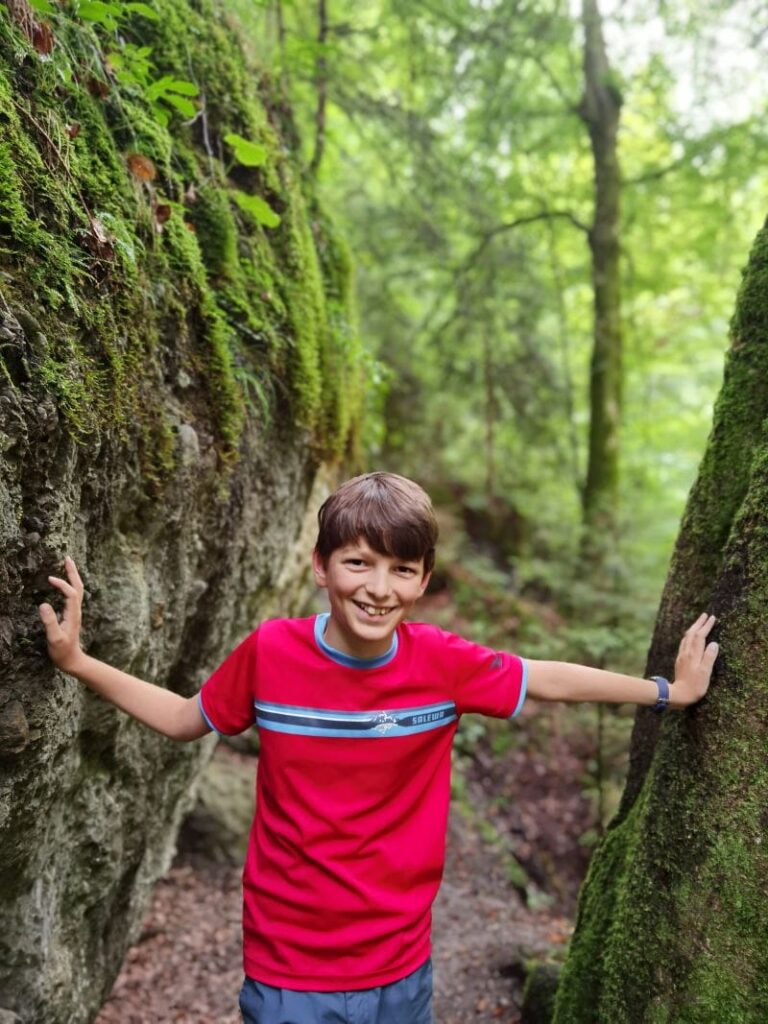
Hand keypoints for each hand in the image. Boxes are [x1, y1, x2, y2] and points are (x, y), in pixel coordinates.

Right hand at [39, 556, 84, 673]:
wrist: (72, 660)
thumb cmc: (62, 652)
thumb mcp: (54, 639)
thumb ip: (50, 622)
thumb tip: (43, 604)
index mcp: (73, 614)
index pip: (71, 593)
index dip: (62, 584)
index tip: (49, 578)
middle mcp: (76, 610)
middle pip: (78, 586)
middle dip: (73, 572)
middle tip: (67, 558)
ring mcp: (74, 612)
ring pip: (77, 589)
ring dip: (72, 576)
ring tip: (67, 564)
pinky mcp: (71, 614)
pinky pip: (72, 595)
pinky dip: (69, 585)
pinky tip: (62, 583)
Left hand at [672, 613, 718, 705]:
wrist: (678, 694)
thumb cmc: (695, 686)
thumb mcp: (705, 673)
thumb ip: (709, 657)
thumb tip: (714, 643)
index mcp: (693, 654)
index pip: (700, 635)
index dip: (706, 626)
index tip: (712, 617)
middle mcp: (686, 652)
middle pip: (691, 633)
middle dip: (698, 623)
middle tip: (705, 615)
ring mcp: (682, 656)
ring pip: (686, 638)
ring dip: (693, 628)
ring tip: (698, 623)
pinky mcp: (679, 660)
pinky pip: (684, 643)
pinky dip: (689, 636)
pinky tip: (689, 638)